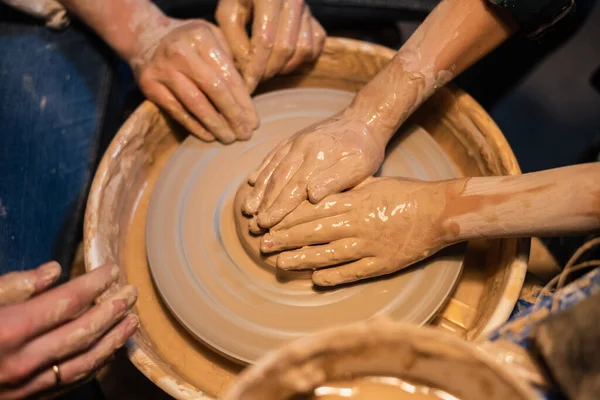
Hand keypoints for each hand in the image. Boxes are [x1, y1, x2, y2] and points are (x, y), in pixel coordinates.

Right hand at [0, 263, 137, 398]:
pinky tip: (108, 352)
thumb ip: (12, 286)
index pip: (66, 302)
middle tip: (131, 293)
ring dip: (112, 341)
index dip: (94, 284)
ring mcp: (25, 388)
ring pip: (83, 363)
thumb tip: (54, 271)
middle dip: (112, 311)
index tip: (111, 270)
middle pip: (82, 333)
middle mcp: (21, 363)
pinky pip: (69, 384)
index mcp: (8, 331)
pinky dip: (93, 366)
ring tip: (132, 321)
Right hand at [131, 19, 258, 142]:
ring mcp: (162, 69)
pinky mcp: (149, 86)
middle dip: (233, 115)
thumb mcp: (213, 37)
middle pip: (214, 89)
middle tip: (245, 134)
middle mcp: (180, 51)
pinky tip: (209, 136)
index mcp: (201, 36)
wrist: (145, 37)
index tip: (254, 121)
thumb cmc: (190, 41)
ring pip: (194, 103)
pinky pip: (176, 111)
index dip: (243, 101)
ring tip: (229, 138)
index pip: (228, 75)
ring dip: (215, 125)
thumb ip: (230, 60)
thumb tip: (249, 95)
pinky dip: (194, 126)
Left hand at [216, 0, 325, 90]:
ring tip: (267, 69)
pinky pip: (315, 46)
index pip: (265, 40)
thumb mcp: (228, 11)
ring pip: (303, 50)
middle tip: (255, 78)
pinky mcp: (315, 18)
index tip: (247, 85)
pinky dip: (301, 59)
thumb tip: (246, 70)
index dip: (256, 67)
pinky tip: (284, 59)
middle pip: (286, 48)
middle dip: (269, 71)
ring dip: (285, 67)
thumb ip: (233, 39)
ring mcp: (308, 9)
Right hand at [243, 111, 389, 229]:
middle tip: (254, 224)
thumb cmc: (366, 148)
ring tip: (248, 208)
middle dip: (264, 204)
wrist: (364, 117)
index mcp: (319, 156)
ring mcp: (295, 141)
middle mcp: (302, 147)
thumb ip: (336, 180)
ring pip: (272, 168)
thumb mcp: (361, 165)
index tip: (267, 224)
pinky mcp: (293, 139)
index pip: (295, 187)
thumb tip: (311, 196)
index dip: (279, 208)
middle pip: (278, 180)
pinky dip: (262, 169)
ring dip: (259, 190)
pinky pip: (273, 155)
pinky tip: (253, 181)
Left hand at [260, 178, 452, 285]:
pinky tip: (316, 279)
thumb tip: (316, 190)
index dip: (288, 219)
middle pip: (314, 233)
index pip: (313, 211)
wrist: (439, 212)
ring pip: (329, 254)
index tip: (269, 223)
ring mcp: (369, 246)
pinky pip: (353, 272)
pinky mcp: (382, 264)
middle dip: (286, 240)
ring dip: (302, 260)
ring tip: (281, 264)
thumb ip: (345, 188)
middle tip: (264, 245)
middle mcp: (356, 224)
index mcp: (353, 202)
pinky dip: (334, 276)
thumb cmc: (405, 193)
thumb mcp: (372, 182)